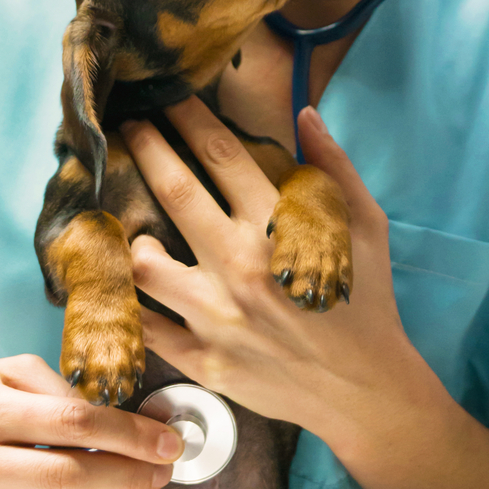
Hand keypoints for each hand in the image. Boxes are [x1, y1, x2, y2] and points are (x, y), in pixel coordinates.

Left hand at [121, 99, 420, 452]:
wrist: (365, 390)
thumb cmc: (366, 302)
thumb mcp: (367, 227)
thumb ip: (334, 169)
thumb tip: (305, 113)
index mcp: (278, 228)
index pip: (221, 155)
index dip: (188, 118)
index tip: (166, 97)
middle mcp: (240, 267)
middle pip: (174, 193)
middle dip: (145, 149)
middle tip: (126, 126)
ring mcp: (216, 317)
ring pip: (144, 265)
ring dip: (130, 237)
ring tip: (127, 225)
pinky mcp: (202, 361)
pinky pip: (146, 327)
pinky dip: (128, 305)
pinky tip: (120, 286)